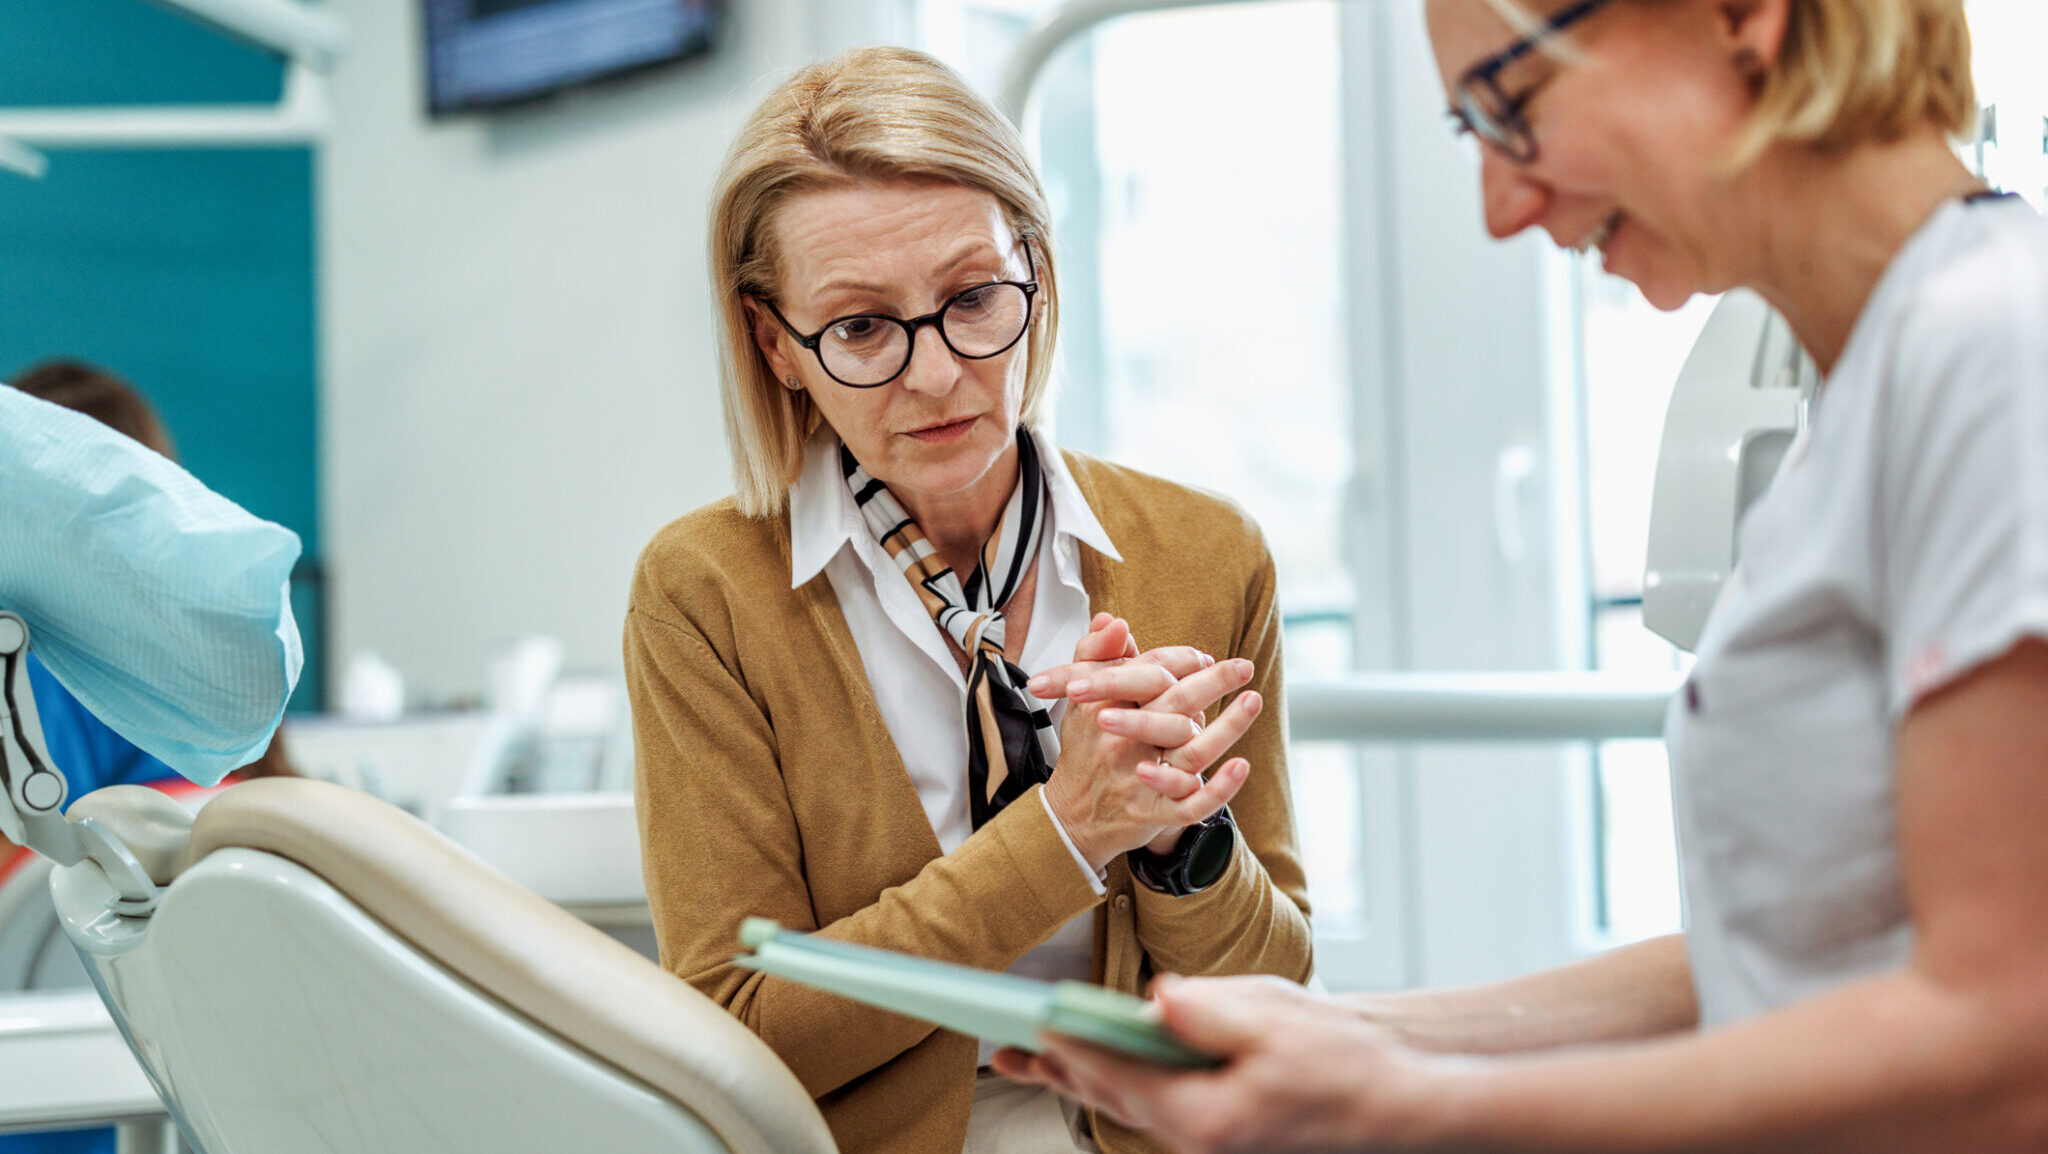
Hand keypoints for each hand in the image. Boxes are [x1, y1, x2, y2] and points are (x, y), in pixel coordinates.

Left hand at [991, 975, 1433, 1153]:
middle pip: (1111, 1096)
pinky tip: (1103, 1064)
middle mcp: (1198, 1135)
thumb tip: (1155, 998)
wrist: (1393, 1097)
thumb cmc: (1343, 1062)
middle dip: (1058, 1069)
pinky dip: (1121, 1079)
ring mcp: (1208, 1135)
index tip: (1031, 1024)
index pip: (1120, 1076)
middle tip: (1005, 1051)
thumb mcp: (1274, 1021)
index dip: (1072, 1047)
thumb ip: (1206, 1011)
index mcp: (1206, 1115)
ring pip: (1129, 1101)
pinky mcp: (1218, 1123)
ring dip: (1081, 1075)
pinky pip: (1154, 1101)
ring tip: (1034, 1059)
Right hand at [1035, 616, 1262, 868]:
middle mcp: (1122, 743)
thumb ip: (1095, 654)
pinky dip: (1219, 788)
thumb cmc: (1084, 750)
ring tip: (1253, 700)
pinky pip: (1191, 804)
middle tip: (1243, 666)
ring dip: (1228, 727)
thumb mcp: (1078, 699)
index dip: (1180, 660)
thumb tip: (1114, 620)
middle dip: (1213, 682)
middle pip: (1173, 705)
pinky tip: (1241, 765)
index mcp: (1104, 709)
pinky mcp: (1153, 814)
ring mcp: (1139, 780)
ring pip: (1190, 752)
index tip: (1203, 657)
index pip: (1147, 673)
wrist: (1071, 815)